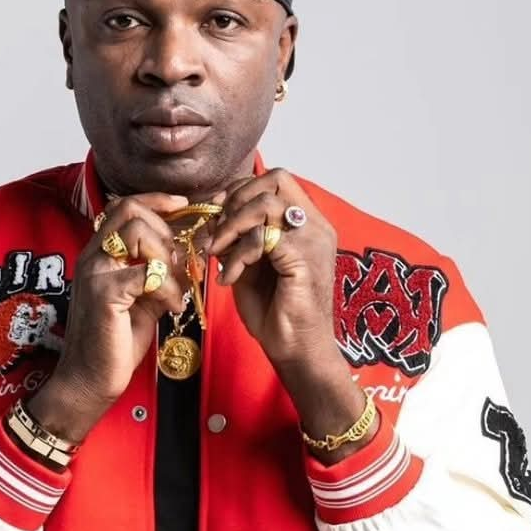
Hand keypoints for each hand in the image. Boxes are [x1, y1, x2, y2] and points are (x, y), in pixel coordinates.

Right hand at [28, 192, 189, 441]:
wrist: (89, 380)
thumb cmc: (116, 341)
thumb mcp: (144, 299)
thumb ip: (161, 272)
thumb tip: (191, 251)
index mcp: (100, 254)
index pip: (124, 206)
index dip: (156, 200)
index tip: (182, 205)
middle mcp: (93, 256)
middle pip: (132, 211)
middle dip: (167, 231)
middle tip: (179, 263)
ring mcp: (96, 273)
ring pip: (139, 233)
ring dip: (168, 259)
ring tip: (174, 290)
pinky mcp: (105, 294)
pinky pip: (148, 273)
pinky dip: (169, 289)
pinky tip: (171, 308)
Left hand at [203, 171, 369, 444]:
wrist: (297, 351)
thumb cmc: (276, 312)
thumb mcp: (250, 265)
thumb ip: (239, 237)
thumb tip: (213, 215)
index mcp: (307, 223)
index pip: (276, 179)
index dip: (240, 189)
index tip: (215, 214)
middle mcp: (316, 226)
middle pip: (275, 179)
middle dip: (235, 202)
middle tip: (215, 234)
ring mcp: (314, 240)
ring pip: (266, 203)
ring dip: (232, 225)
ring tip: (216, 253)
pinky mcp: (304, 259)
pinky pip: (263, 237)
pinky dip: (238, 254)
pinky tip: (229, 277)